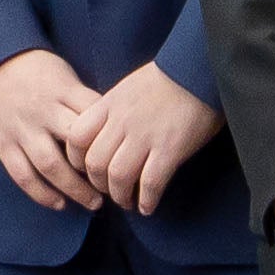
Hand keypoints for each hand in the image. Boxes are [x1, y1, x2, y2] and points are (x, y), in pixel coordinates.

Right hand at [0, 48, 105, 216]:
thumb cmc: (38, 72)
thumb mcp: (65, 75)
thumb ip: (84, 101)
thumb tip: (114, 131)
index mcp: (62, 90)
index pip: (93, 116)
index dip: (110, 139)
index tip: (123, 155)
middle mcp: (42, 111)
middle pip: (74, 143)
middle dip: (96, 169)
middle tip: (113, 185)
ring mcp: (21, 129)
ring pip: (50, 165)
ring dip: (74, 188)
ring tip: (93, 203)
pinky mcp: (3, 144)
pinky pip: (23, 175)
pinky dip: (42, 194)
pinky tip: (60, 203)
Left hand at [81, 63, 224, 215]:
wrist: (198, 68)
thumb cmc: (168, 77)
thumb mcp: (129, 87)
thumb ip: (114, 110)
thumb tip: (106, 135)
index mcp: (110, 104)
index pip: (76, 136)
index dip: (77, 159)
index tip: (88, 169)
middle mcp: (122, 121)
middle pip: (95, 163)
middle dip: (99, 184)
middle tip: (110, 190)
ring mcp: (145, 135)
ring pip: (118, 177)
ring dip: (121, 196)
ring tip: (129, 202)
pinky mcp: (170, 149)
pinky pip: (150, 184)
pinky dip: (146, 200)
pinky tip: (148, 206)